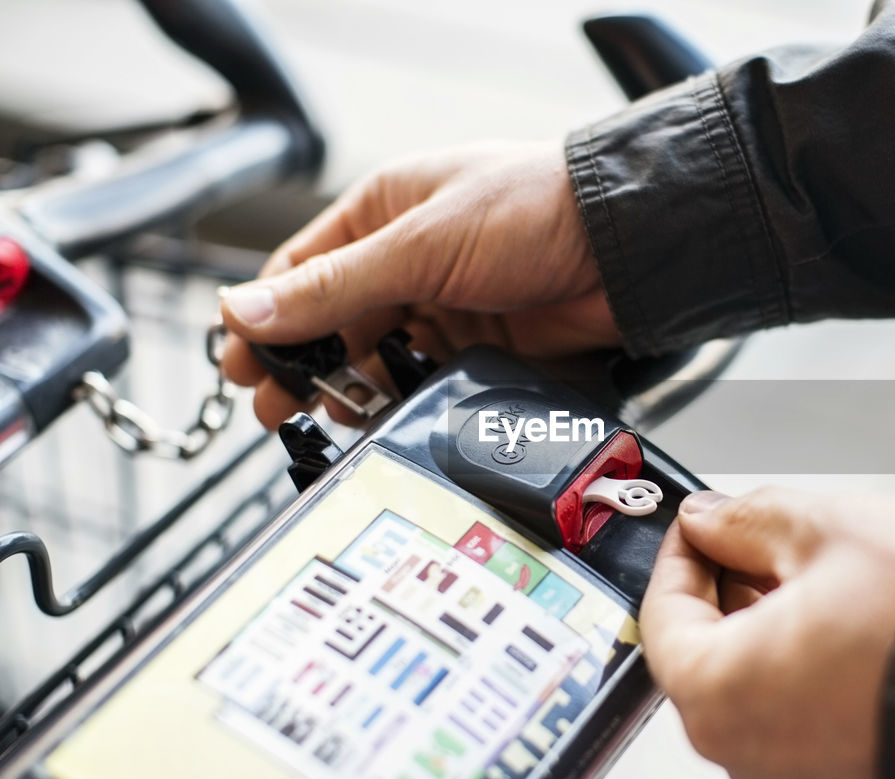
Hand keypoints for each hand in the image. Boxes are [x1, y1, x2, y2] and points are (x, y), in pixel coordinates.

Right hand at [219, 141, 615, 427]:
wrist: (624, 246)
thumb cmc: (532, 210)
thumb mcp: (419, 244)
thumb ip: (335, 287)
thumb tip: (246, 312)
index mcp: (384, 211)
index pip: (303, 269)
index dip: (267, 317)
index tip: (239, 361)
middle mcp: (409, 258)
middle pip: (335, 320)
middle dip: (301, 365)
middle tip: (272, 409)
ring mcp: (445, 304)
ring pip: (377, 355)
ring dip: (348, 388)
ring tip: (321, 421)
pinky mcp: (479, 345)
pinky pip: (423, 378)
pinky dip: (399, 399)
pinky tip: (380, 419)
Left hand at [640, 487, 894, 778]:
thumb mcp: (829, 531)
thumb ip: (749, 521)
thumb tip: (711, 520)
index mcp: (720, 696)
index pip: (663, 620)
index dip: (681, 559)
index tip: (701, 528)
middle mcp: (754, 764)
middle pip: (714, 665)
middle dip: (734, 597)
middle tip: (767, 548)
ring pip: (769, 704)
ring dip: (783, 642)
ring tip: (834, 589)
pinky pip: (820, 740)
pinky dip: (826, 690)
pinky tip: (868, 645)